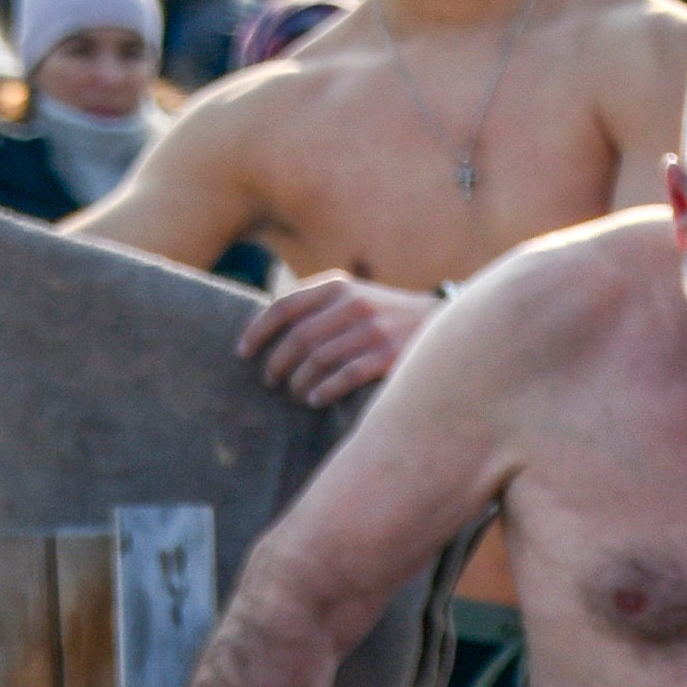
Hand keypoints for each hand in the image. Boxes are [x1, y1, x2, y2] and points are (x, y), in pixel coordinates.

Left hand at [237, 272, 430, 408]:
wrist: (444, 325)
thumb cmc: (386, 318)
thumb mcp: (354, 298)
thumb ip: (318, 308)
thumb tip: (268, 332)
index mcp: (338, 287)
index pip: (284, 307)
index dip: (258, 331)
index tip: (243, 353)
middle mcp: (353, 304)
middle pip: (297, 339)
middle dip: (277, 364)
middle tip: (270, 382)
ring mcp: (372, 330)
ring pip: (317, 361)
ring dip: (297, 383)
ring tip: (294, 394)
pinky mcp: (388, 356)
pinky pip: (344, 377)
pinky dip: (324, 390)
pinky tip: (315, 399)